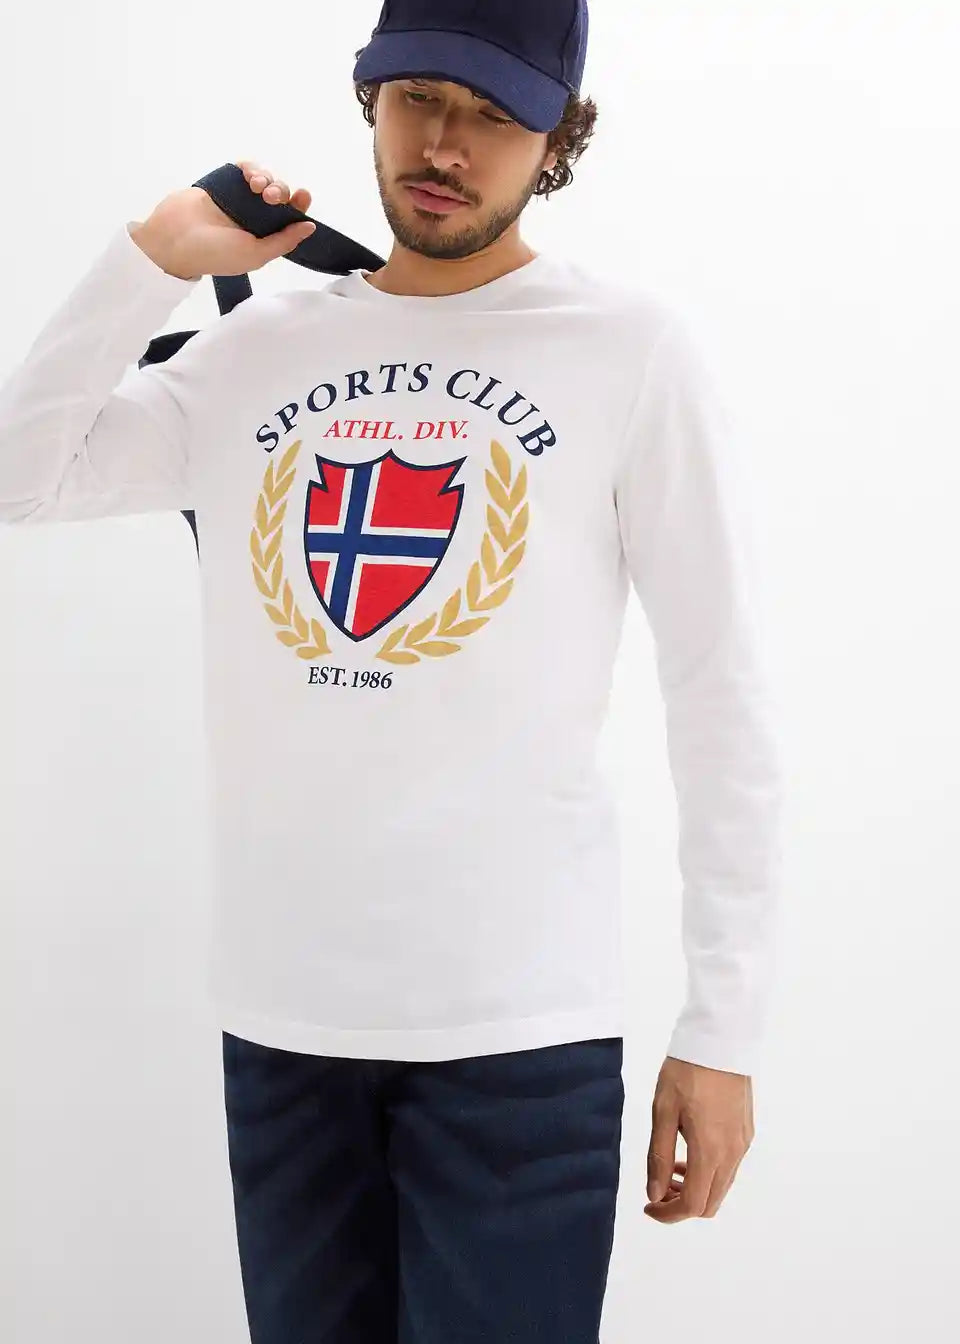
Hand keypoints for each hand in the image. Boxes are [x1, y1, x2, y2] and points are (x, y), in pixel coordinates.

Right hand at [128, 159, 315, 280]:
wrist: (174, 238)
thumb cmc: (214, 253)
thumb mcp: (255, 254)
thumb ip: (283, 241)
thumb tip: (310, 227)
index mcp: (263, 236)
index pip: (289, 218)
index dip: (299, 205)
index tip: (303, 195)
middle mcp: (253, 217)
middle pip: (280, 195)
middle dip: (280, 192)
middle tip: (270, 198)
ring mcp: (238, 198)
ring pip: (265, 179)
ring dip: (268, 178)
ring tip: (258, 187)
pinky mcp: (224, 182)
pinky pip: (245, 168)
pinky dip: (252, 167)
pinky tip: (250, 176)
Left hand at [644, 1055, 753, 1222]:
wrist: (720, 1040)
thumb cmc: (686, 1071)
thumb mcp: (662, 1112)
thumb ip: (658, 1156)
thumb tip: (654, 1194)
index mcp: (710, 1151)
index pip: (692, 1205)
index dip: (668, 1214)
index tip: (648, 1207)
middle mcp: (732, 1153)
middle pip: (710, 1203)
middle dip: (681, 1205)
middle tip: (657, 1189)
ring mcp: (743, 1143)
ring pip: (721, 1186)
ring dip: (695, 1188)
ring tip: (670, 1166)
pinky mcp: (747, 1132)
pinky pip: (729, 1167)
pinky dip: (709, 1172)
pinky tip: (690, 1150)